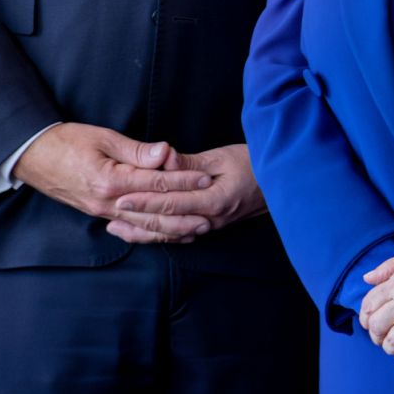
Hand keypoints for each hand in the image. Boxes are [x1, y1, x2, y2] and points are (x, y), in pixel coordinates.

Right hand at [13, 123, 211, 240]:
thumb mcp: (103, 137)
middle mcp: (108, 203)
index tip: (205, 178)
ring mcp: (102, 212)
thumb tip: (164, 153)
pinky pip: (130, 229)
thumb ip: (136, 150)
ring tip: (196, 229)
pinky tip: (167, 234)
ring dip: (172, 230)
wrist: (33, 156)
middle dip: (184, 213)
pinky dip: (151, 234)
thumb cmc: (67, 141)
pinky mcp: (99, 214)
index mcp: (110, 180)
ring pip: (144, 226)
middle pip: (154, 212)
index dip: (183, 180)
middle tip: (211, 213)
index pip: (156, 183)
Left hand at [108, 142, 266, 242]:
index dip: (143, 201)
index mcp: (213, 200)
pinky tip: (144, 233)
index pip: (170, 202)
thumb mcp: (222, 157)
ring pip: (171, 234)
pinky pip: (181, 235)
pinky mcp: (211, 226)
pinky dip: (159, 235)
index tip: (121, 198)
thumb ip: (190, 162)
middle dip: (136, 220)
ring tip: (117, 229)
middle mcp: (210, 219)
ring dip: (143, 232)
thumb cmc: (253, 164)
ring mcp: (211, 226)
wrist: (282, 183)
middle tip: (111, 215)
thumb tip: (164, 158)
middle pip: (166, 223)